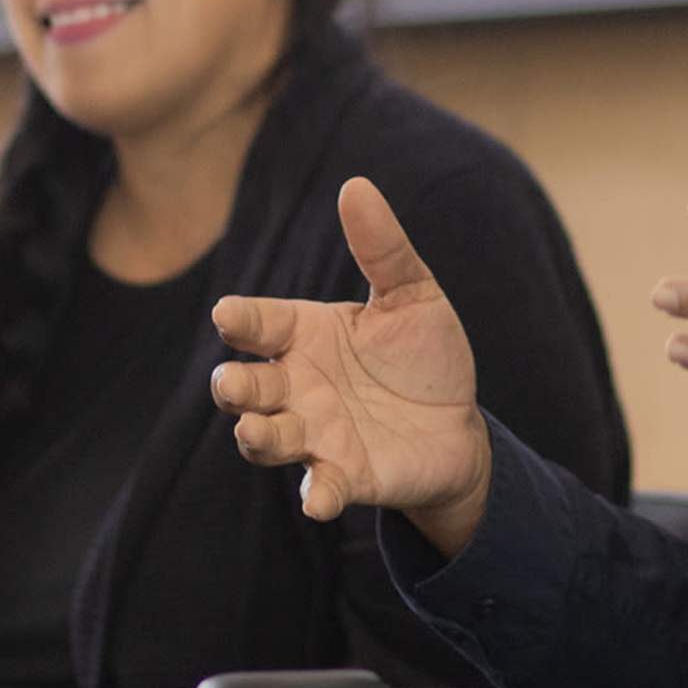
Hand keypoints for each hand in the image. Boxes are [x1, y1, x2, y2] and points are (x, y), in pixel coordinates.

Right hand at [210, 177, 494, 553]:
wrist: (458, 425)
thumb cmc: (422, 357)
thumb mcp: (413, 296)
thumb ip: (384, 249)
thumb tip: (356, 185)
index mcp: (304, 335)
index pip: (259, 324)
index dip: (241, 320)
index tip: (229, 315)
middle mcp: (296, 387)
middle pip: (246, 386)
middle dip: (233, 386)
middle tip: (230, 383)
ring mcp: (315, 435)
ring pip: (266, 438)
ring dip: (258, 436)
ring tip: (254, 430)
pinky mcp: (345, 477)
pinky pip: (320, 489)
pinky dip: (317, 495)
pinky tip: (319, 502)